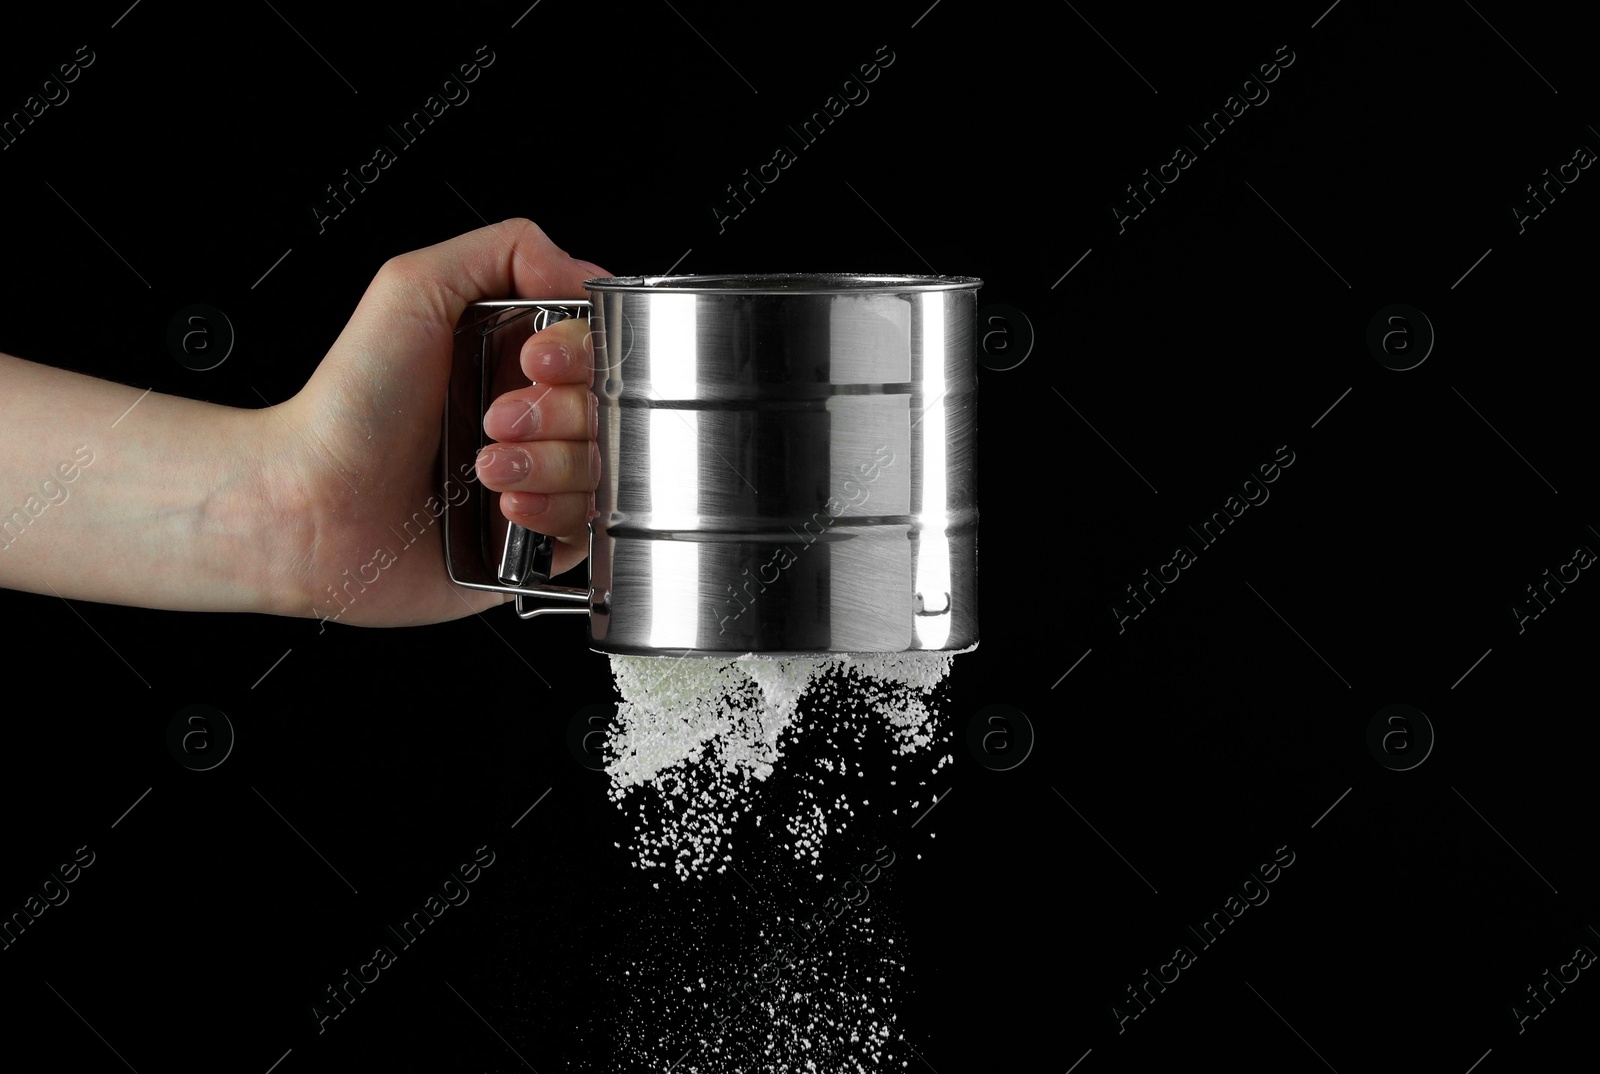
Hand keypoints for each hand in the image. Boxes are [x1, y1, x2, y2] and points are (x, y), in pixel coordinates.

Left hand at [265, 218, 607, 627]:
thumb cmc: (347, 410)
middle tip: (495, 418)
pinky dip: (550, 514)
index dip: (580, 354)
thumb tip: (584, 273)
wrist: (311, 507)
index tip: (535, 360)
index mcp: (513, 358)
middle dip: (556, 413)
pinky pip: (588, 530)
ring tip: (486, 466)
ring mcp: (537, 482)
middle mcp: (531, 418)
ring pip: (604, 471)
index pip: (599, 347)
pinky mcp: (535, 545)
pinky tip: (502, 506)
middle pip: (609, 409)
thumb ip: (505, 251)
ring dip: (548, 465)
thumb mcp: (411, 289)